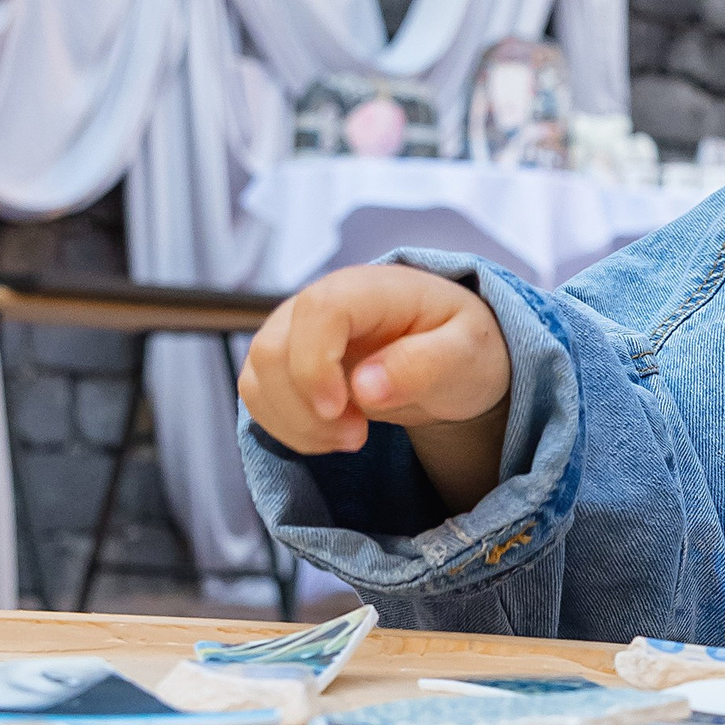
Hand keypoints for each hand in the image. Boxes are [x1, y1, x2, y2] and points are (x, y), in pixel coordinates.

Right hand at [238, 264, 510, 511]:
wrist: (449, 353)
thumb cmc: (460, 344)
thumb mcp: (467, 354)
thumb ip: (424, 364)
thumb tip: (365, 387)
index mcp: (370, 288)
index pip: (317, 311)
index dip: (316, 365)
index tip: (342, 409)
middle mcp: (319, 302)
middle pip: (271, 350)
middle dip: (306, 410)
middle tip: (359, 435)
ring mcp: (294, 331)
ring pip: (257, 379)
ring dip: (296, 425)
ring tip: (352, 436)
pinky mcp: (284, 362)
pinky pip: (259, 398)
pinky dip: (288, 429)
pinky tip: (331, 434)